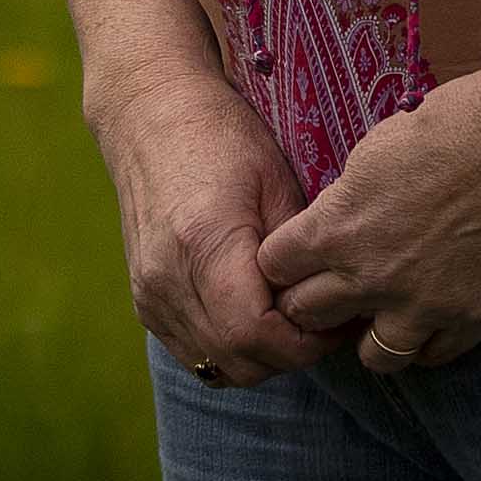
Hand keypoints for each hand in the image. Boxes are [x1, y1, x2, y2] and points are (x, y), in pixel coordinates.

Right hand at [91, 58, 325, 386]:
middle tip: (323, 323)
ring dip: (261, 358)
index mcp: (203, 245)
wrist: (150, 114)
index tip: (335, 321)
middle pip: (239, 362)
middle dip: (290, 356)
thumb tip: (328, 301)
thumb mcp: (275, 180)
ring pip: (218, 366)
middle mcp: (167, 280)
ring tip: (291, 319)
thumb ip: (297, 252)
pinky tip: (255, 316)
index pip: (256, 336)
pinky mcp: (144, 300)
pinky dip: (230, 349)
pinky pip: (195, 352)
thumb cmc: (221, 135)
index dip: (305, 343)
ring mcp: (150, 295)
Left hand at [254, 72, 480, 375]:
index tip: (297, 259)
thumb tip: (336, 224)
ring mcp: (421, 305)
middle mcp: (370, 275)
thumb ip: (345, 203)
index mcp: (338, 227)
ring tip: (383, 315)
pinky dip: (427, 342)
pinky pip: (432, 357)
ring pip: (371, 358)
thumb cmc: (451, 128)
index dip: (282, 262)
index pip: (273, 268)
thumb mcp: (373, 153)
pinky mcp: (469, 319)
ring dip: (370, 337)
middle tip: (332, 292)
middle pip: (307, 316)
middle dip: (313, 303)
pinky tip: (432, 316)